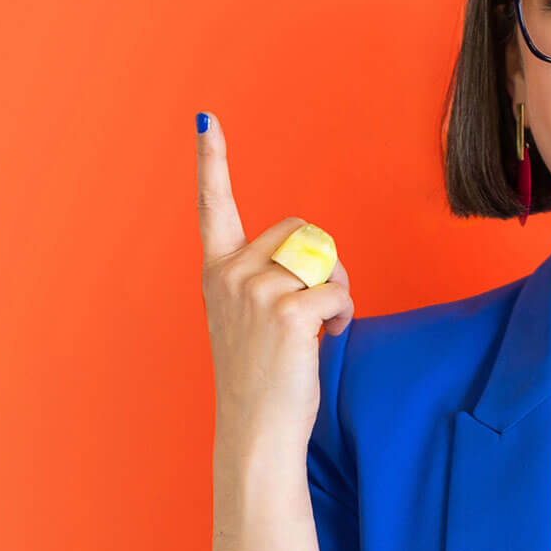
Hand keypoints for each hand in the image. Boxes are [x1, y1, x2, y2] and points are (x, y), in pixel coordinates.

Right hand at [195, 111, 353, 456]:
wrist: (256, 430)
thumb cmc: (262, 379)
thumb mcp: (250, 321)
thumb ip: (265, 282)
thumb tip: (314, 259)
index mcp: (216, 272)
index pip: (212, 206)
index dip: (211, 161)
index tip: (205, 121)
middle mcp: (229, 275)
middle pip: (299, 230)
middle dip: (322, 261)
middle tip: (319, 303)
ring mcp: (256, 292)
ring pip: (323, 261)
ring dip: (337, 290)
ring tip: (321, 326)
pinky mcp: (287, 311)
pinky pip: (338, 290)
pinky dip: (345, 312)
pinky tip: (329, 336)